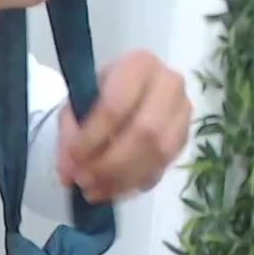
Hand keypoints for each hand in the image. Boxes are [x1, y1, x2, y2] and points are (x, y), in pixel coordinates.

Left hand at [57, 50, 190, 202]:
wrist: (123, 95)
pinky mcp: (184, 138)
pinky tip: (111, 189)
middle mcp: (169, 84)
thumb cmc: (98, 96)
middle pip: (145, 132)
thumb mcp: (76, 106)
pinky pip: (162, 167)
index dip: (91, 138)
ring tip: (93, 190)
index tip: (72, 160)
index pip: (115, 106)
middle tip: (83, 181)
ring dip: (122, 178)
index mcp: (139, 64)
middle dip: (110, 164)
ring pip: (158, 153)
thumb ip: (70, 136)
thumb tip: (69, 172)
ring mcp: (182, 112)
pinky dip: (134, 183)